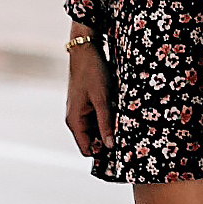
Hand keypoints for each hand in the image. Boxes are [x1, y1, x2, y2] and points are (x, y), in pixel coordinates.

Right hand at [65, 31, 114, 156]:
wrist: (87, 50)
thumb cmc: (92, 72)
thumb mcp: (102, 99)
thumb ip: (106, 123)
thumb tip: (110, 146)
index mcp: (74, 121)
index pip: (86, 150)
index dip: (102, 153)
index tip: (120, 151)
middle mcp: (76, 119)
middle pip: (93, 141)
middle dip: (108, 140)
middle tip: (128, 135)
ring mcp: (82, 111)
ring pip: (98, 129)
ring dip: (110, 128)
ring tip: (126, 122)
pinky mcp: (88, 104)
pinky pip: (99, 118)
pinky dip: (109, 118)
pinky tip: (120, 112)